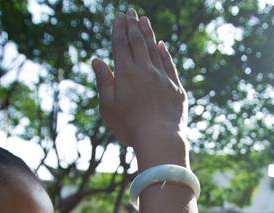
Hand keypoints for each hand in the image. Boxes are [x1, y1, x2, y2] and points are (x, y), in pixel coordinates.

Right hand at [92, 10, 187, 160]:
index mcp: (126, 74)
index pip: (121, 45)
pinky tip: (162, 45)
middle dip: (133, 26)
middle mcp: (145, 71)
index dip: (119, 29)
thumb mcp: (108, 106)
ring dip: (149, 34)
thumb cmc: (129, 127)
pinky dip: (165, 54)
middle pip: (138, 42)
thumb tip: (97, 60)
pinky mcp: (176, 89)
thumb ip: (104, 81)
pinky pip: (169, 65)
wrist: (160, 139)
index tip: (118, 17)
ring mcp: (163, 78)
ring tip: (145, 21)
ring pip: (155, 50)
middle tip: (131, 12)